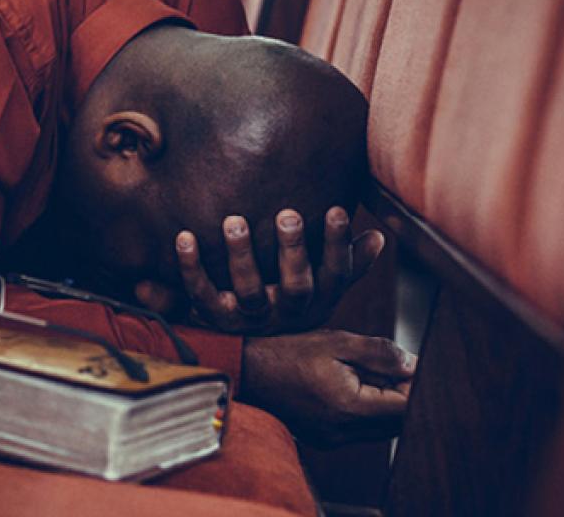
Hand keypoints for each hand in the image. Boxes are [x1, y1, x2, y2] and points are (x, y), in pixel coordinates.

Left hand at [172, 207, 383, 333]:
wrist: (254, 352)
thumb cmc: (293, 299)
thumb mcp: (326, 287)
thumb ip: (349, 262)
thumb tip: (379, 236)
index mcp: (316, 299)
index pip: (335, 273)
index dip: (337, 245)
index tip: (337, 210)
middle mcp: (286, 311)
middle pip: (296, 285)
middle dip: (294, 249)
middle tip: (288, 214)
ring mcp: (251, 316)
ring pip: (249, 290)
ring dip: (241, 255)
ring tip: (234, 221)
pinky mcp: (216, 317)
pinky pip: (201, 294)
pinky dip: (191, 266)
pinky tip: (184, 236)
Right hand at [240, 330, 414, 445]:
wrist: (245, 372)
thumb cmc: (287, 353)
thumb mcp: (337, 342)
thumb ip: (380, 353)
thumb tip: (414, 365)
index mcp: (348, 407)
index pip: (406, 408)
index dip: (416, 386)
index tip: (411, 366)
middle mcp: (342, 431)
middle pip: (397, 422)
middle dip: (402, 394)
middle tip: (388, 366)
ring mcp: (333, 439)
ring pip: (381, 428)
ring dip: (385, 403)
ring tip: (363, 374)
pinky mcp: (325, 440)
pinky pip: (361, 430)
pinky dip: (366, 410)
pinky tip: (349, 386)